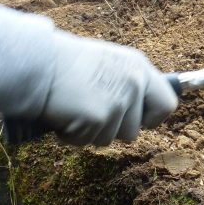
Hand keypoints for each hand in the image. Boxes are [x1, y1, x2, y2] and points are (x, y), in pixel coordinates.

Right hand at [42, 31, 177, 146]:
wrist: (36, 62)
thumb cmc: (63, 63)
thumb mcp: (106, 64)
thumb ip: (125, 84)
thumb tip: (136, 110)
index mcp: (138, 67)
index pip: (167, 104)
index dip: (151, 118)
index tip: (138, 121)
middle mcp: (133, 83)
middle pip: (133, 131)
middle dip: (110, 129)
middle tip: (89, 110)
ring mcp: (117, 102)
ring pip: (109, 139)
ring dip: (89, 132)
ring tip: (73, 108)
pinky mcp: (98, 118)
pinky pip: (87, 142)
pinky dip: (71, 135)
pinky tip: (63, 114)